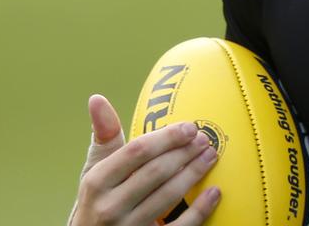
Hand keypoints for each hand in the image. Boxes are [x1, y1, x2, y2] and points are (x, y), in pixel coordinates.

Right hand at [67, 94, 220, 225]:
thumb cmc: (96, 201)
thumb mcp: (94, 170)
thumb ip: (103, 136)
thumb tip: (97, 99)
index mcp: (97, 182)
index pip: (137, 152)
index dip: (166, 137)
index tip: (189, 126)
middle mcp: (110, 206)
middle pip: (156, 172)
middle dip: (184, 153)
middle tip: (204, 139)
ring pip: (169, 196)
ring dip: (194, 173)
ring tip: (210, 156)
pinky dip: (200, 210)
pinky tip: (214, 192)